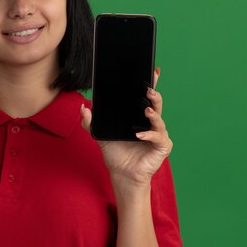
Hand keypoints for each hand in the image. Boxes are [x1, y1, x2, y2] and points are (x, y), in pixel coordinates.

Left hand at [81, 68, 172, 185]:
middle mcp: (151, 123)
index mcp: (139, 117)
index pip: (146, 98)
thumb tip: (83, 108)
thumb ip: (90, 122)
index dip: (151, 84)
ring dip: (153, 114)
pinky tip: (139, 135)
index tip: (153, 72)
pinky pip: (158, 138)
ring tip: (145, 109)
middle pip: (156, 105)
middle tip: (148, 89)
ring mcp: (158, 134)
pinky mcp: (162, 147)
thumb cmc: (115, 153)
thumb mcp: (99, 135)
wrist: (121, 173)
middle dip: (154, 95)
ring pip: (159, 120)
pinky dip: (149, 135)